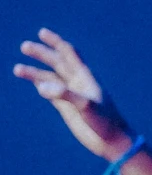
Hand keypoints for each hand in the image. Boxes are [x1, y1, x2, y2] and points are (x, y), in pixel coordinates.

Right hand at [14, 29, 135, 158]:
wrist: (111, 141)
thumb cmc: (104, 121)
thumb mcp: (86, 106)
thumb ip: (65, 95)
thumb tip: (41, 86)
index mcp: (85, 76)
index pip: (69, 53)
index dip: (56, 42)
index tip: (42, 33)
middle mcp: (77, 83)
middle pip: (56, 62)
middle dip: (41, 53)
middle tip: (24, 46)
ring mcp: (71, 95)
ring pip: (50, 78)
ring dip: (34, 73)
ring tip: (17, 69)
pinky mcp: (67, 108)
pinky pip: (52, 93)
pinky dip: (42, 87)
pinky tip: (35, 82)